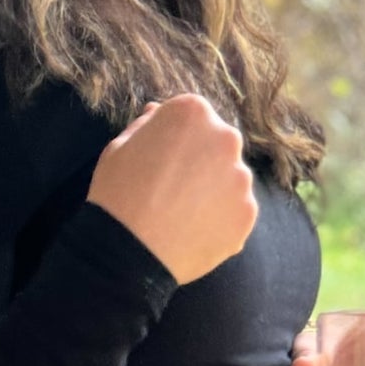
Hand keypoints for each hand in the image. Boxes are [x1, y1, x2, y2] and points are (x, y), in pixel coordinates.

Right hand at [88, 95, 257, 285]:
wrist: (129, 253)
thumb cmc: (117, 194)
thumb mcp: (119, 147)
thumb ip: (145, 125)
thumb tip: (157, 112)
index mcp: (192, 113)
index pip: (192, 117)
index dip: (176, 138)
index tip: (161, 159)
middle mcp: (225, 138)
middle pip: (217, 144)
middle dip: (201, 160)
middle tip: (174, 189)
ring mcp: (241, 178)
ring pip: (230, 179)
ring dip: (213, 190)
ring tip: (184, 214)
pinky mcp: (247, 213)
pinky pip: (235, 211)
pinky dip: (220, 219)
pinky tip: (194, 231)